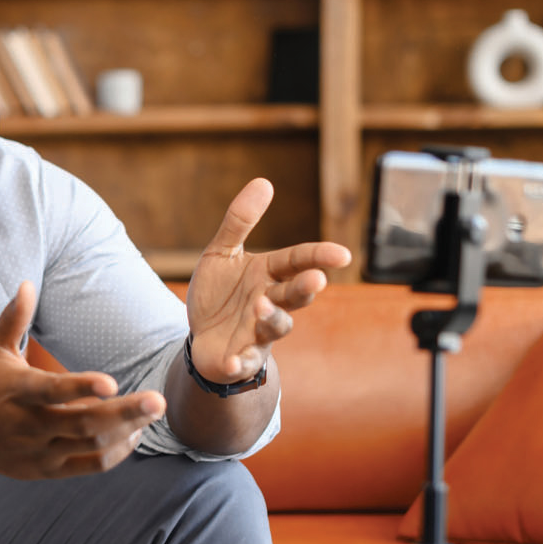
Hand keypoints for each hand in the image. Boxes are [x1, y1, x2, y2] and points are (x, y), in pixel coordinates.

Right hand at [0, 281, 166, 479]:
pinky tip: (133, 434)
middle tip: (159, 400)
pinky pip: (90, 465)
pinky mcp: (49, 469)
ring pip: (91, 444)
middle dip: (125, 413)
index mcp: (18, 391)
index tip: (113, 382)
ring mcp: (41, 450)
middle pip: (84, 422)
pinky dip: (116, 452)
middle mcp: (31, 424)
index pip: (52, 391)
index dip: (82, 387)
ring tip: (151, 412)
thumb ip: (14, 318)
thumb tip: (27, 283)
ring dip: (126, 430)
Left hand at [186, 178, 351, 383]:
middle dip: (305, 288)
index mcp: (268, 274)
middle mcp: (270, 302)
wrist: (201, 337)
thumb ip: (239, 221)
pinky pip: (244, 361)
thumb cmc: (218, 293)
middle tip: (316, 280)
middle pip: (294, 294)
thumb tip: (264, 181)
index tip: (341, 254)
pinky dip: (239, 362)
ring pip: (276, 326)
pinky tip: (231, 360)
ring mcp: (259, 332)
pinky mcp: (241, 358)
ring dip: (271, 317)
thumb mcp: (221, 253)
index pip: (298, 261)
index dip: (318, 256)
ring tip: (260, 306)